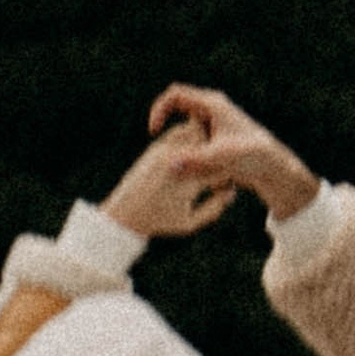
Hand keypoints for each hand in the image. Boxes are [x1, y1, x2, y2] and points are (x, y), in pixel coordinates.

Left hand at [99, 119, 238, 239]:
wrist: (124, 213)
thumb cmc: (159, 222)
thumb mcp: (190, 223)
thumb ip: (214, 208)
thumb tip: (231, 191)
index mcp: (188, 183)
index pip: (221, 169)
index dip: (229, 175)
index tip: (227, 184)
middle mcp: (177, 163)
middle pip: (209, 144)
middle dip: (218, 153)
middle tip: (222, 162)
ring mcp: (165, 153)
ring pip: (194, 132)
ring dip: (204, 141)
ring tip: (208, 154)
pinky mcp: (156, 149)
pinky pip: (178, 133)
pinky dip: (189, 138)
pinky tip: (192, 151)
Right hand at [147, 83, 321, 220]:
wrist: (274, 167)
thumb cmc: (253, 158)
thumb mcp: (221, 158)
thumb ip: (194, 160)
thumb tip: (170, 164)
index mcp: (213, 104)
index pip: (175, 95)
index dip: (159, 110)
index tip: (154, 131)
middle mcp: (213, 108)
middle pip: (178, 112)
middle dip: (172, 135)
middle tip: (166, 156)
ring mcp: (215, 122)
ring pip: (186, 131)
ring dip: (182, 148)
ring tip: (190, 168)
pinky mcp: (216, 136)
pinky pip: (194, 141)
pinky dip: (191, 155)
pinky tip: (197, 173)